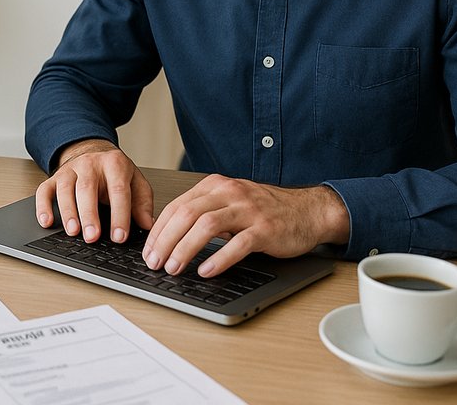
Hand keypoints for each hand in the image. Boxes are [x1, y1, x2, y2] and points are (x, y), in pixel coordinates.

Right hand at [34, 139, 153, 243]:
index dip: (120, 214)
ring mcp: (70, 170)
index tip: (120, 236)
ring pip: (65, 189)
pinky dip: (43, 207)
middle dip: (90, 214)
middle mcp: (90, 164)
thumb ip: (142, 202)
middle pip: (87, 188)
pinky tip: (47, 222)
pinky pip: (44, 191)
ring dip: (68, 212)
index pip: (118, 190)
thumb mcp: (135, 181)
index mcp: (114, 164)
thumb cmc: (115, 172)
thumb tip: (147, 225)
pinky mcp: (54, 178)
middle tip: (93, 237)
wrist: (93, 151)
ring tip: (73, 232)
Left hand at [142, 174, 349, 277]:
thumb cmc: (266, 210)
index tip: (148, 251)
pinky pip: (238, 244)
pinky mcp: (265, 229)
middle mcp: (229, 193)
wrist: (308, 211)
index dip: (158, 230)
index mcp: (215, 186)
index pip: (176, 206)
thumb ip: (203, 213)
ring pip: (207, 226)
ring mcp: (248, 210)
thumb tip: (169, 238)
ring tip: (174, 268)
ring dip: (185, 249)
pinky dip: (218, 258)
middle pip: (186, 214)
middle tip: (155, 263)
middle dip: (165, 241)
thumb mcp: (230, 203)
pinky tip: (206, 271)